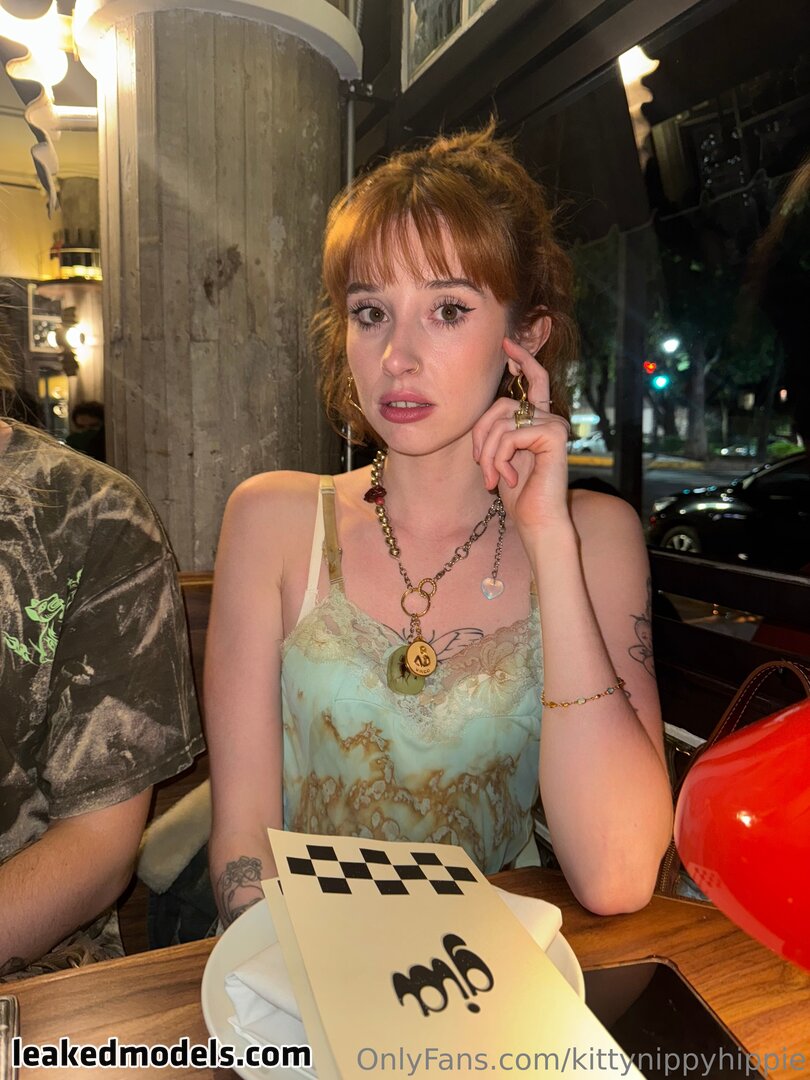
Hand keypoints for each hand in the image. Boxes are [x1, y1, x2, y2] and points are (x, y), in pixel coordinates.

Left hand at [471, 338, 570, 532]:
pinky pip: (511, 435)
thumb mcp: (500, 454)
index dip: (522, 359)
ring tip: (493, 477)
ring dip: (489, 454)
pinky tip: (507, 478)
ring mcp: (555, 425)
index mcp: (539, 421)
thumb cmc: (517, 493)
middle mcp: (551, 419)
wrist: (535, 520)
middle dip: (481, 434)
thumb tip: (489, 405)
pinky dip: (500, 458)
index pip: (535, 380)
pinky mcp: (555, 435)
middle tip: (482, 464)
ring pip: (501, 423)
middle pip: (501, 406)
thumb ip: (498, 428)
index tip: (506, 345)